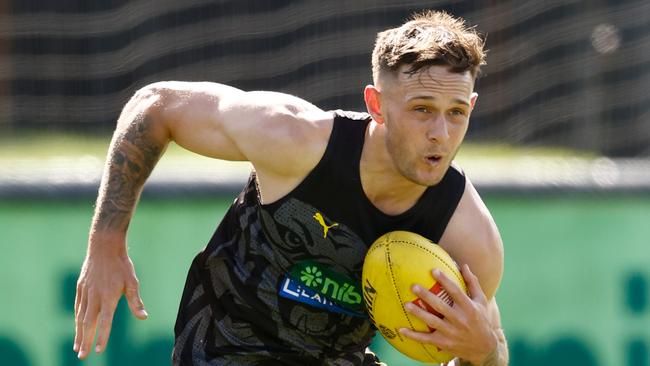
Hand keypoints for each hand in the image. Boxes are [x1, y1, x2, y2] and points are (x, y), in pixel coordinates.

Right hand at [73, 241, 147, 358]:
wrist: (104, 246)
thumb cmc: (122, 265)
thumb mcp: (132, 282)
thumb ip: (136, 301)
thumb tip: (144, 317)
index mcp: (108, 297)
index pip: (105, 321)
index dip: (102, 336)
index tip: (99, 350)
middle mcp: (95, 296)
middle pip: (88, 323)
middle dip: (85, 341)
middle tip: (82, 356)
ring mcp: (85, 292)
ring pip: (80, 317)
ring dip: (78, 333)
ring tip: (77, 347)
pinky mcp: (80, 287)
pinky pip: (77, 307)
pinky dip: (77, 319)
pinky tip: (77, 327)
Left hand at [399, 264, 497, 364]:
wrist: (485, 347)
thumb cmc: (481, 320)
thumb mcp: (481, 301)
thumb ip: (472, 283)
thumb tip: (465, 265)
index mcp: (469, 308)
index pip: (456, 292)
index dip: (445, 281)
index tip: (433, 270)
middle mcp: (460, 320)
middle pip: (441, 306)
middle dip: (427, 296)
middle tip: (414, 287)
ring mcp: (451, 333)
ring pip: (432, 322)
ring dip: (419, 313)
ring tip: (406, 304)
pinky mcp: (444, 343)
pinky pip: (426, 339)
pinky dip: (413, 335)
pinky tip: (401, 329)